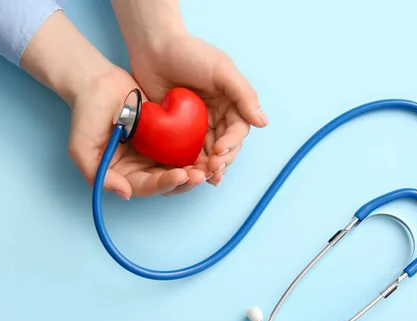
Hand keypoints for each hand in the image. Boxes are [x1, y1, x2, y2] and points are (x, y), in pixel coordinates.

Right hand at [21, 11, 205, 198]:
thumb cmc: (86, 114)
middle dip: (185, 182)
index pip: (146, 186)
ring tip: (207, 166)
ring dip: (193, 171)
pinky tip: (206, 150)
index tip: (180, 176)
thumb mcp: (81, 148)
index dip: (164, 184)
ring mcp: (153, 153)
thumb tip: (125, 194)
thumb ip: (98, 175)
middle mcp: (140, 168)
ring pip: (178, 169)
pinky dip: (194, 153)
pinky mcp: (165, 137)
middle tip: (200, 174)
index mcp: (122, 175)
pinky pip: (182, 149)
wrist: (97, 83)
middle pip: (166, 183)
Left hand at [129, 35, 268, 187]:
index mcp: (231, 104)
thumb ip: (243, 95)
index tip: (219, 151)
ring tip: (201, 177)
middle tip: (212, 170)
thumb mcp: (222, 70)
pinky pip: (186, 151)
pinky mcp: (177, 131)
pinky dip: (189, 164)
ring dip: (207, 167)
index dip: (231, 144)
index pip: (238, 130)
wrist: (154, 47)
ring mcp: (197, 125)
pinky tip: (187, 174)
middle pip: (225, 146)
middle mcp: (217, 116)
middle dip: (221, 160)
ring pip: (207, 153)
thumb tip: (262, 122)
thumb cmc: (189, 53)